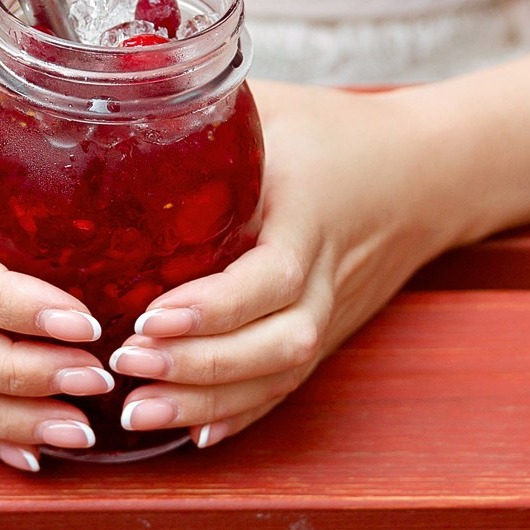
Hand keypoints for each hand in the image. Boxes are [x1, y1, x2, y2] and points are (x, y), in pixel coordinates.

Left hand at [103, 82, 462, 448]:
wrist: (425, 172)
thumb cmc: (331, 130)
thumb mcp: (268, 105)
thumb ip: (197, 109)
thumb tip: (104, 97)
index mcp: (310, 213)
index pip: (272, 276)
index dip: (213, 307)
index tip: (150, 317)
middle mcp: (326, 273)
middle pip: (278, 341)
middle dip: (202, 368)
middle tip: (127, 369)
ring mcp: (331, 311)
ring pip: (280, 373)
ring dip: (209, 401)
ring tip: (136, 411)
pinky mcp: (326, 333)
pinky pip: (286, 386)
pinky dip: (241, 413)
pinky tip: (190, 433)